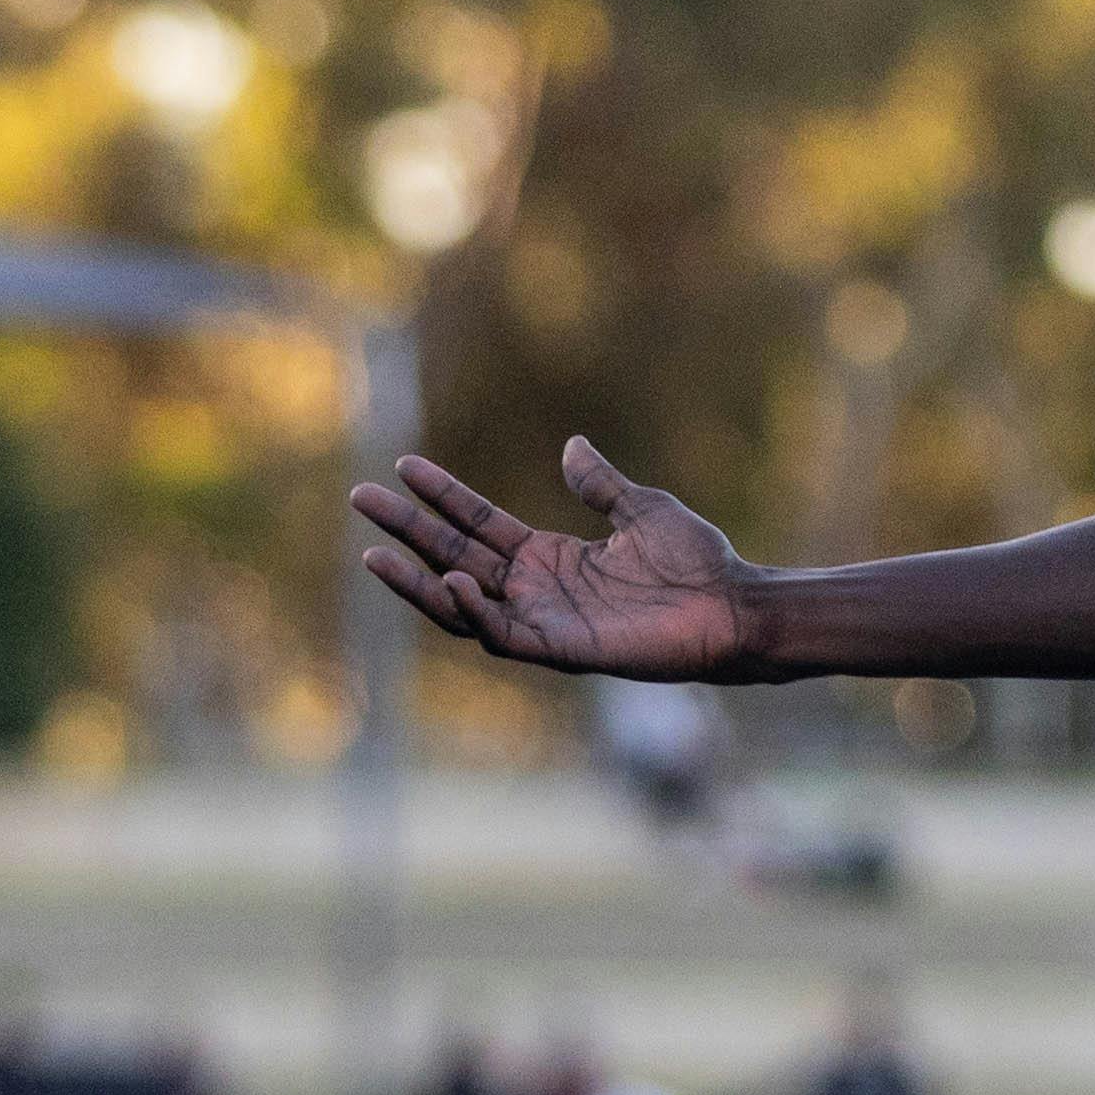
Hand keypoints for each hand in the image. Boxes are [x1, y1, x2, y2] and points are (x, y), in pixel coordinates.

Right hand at [353, 438, 764, 680]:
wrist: (734, 606)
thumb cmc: (696, 564)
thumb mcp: (642, 509)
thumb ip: (600, 484)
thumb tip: (572, 445)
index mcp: (549, 556)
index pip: (478, 521)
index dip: (442, 495)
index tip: (403, 465)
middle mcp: (536, 590)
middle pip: (454, 554)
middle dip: (408, 530)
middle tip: (360, 497)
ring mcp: (543, 621)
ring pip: (461, 603)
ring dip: (417, 581)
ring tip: (376, 552)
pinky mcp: (560, 650)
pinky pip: (500, 633)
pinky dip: (473, 610)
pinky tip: (452, 578)